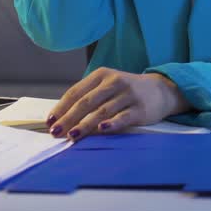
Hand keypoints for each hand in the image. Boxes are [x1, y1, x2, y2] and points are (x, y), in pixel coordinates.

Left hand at [45, 68, 188, 140]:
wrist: (160, 90)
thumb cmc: (127, 92)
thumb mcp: (107, 87)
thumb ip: (88, 98)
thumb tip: (62, 118)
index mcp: (101, 75)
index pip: (76, 92)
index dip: (61, 108)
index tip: (50, 122)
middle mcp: (113, 82)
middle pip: (86, 102)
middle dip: (68, 118)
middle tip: (56, 132)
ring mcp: (127, 94)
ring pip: (101, 111)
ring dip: (85, 124)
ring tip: (72, 136)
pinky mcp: (140, 108)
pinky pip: (123, 117)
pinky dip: (112, 123)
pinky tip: (102, 129)